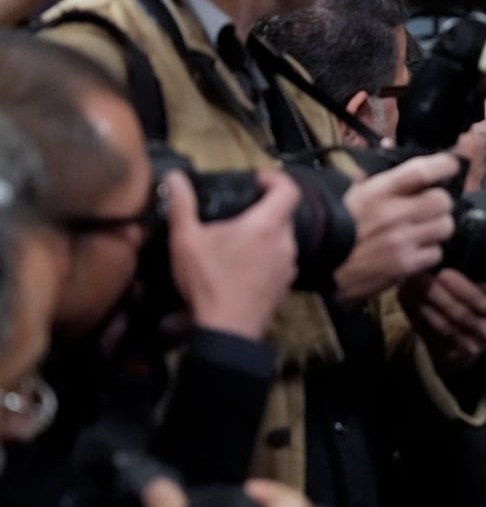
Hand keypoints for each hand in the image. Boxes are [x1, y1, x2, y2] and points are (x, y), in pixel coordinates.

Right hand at [165, 168, 300, 339]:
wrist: (228, 330)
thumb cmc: (209, 282)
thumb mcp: (186, 240)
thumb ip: (181, 205)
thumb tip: (175, 177)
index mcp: (267, 226)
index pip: (289, 190)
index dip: (276, 178)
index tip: (257, 179)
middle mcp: (285, 244)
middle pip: (284, 214)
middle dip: (264, 208)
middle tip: (239, 211)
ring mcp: (288, 266)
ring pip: (282, 240)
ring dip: (264, 235)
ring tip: (236, 239)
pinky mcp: (284, 285)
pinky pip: (279, 261)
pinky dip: (265, 256)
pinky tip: (241, 265)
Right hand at [334, 152, 457, 300]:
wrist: (315, 264)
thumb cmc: (331, 225)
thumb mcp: (347, 191)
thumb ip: (371, 172)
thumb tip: (388, 145)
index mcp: (378, 191)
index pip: (422, 170)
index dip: (443, 165)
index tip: (451, 165)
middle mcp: (394, 213)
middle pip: (442, 201)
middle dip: (439, 204)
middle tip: (429, 208)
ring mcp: (401, 240)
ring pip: (444, 227)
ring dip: (437, 228)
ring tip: (422, 231)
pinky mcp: (405, 266)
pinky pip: (435, 254)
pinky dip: (429, 253)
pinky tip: (414, 252)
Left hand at [400, 268, 485, 370]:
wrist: (469, 342)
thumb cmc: (473, 304)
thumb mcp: (481, 291)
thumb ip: (469, 277)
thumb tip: (440, 256)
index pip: (484, 301)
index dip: (463, 288)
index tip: (444, 272)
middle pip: (460, 313)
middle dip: (436, 294)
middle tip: (417, 276)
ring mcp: (469, 346)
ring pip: (442, 325)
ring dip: (422, 304)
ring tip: (406, 285)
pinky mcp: (449, 356)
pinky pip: (429, 334)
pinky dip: (414, 316)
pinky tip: (404, 299)